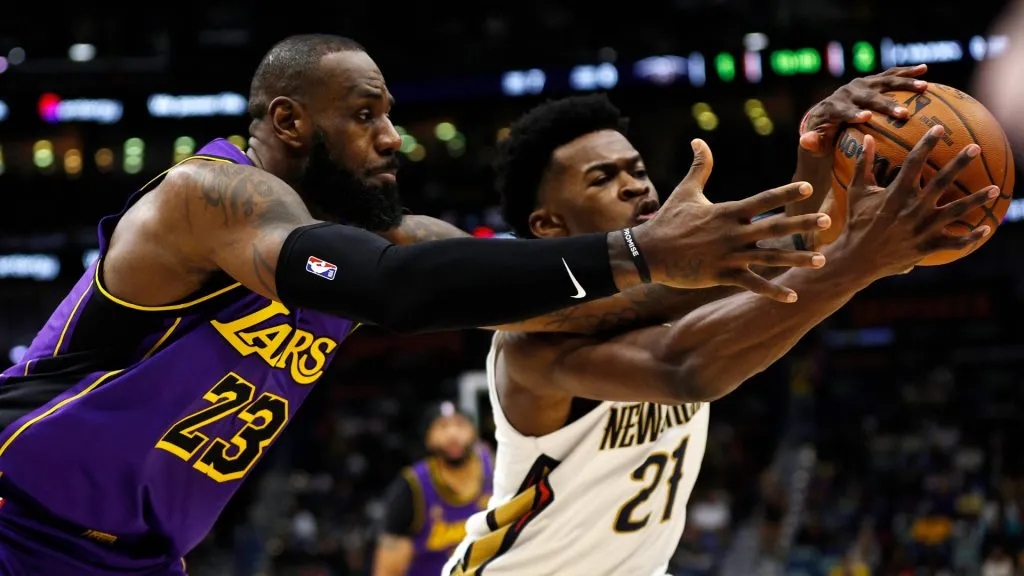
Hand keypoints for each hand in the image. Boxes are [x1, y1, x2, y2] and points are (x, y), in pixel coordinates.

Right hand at [631, 139, 831, 302]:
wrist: (648, 252)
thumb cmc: (667, 220)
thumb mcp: (685, 191)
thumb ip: (699, 167)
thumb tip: (699, 140)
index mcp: (727, 212)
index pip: (762, 200)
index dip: (786, 194)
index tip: (808, 189)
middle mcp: (733, 233)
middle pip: (774, 227)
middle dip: (802, 223)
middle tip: (827, 220)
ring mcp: (729, 256)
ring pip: (769, 257)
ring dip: (796, 258)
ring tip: (820, 260)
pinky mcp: (721, 275)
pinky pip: (753, 284)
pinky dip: (773, 291)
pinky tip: (793, 296)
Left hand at [799, 64, 929, 155]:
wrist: (825, 114)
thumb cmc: (822, 134)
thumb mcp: (814, 141)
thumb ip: (811, 142)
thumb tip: (806, 141)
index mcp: (834, 108)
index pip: (843, 111)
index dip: (853, 113)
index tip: (866, 117)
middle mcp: (848, 92)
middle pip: (868, 98)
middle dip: (885, 106)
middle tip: (903, 115)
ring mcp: (861, 84)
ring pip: (884, 82)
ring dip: (905, 84)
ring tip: (924, 86)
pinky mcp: (872, 81)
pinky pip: (892, 75)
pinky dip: (908, 72)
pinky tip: (925, 69)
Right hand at [831, 125, 997, 277]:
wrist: (858, 258)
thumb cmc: (857, 222)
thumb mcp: (857, 192)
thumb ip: (863, 164)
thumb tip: (866, 138)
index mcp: (897, 193)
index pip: (915, 161)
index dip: (927, 143)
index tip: (939, 128)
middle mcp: (913, 208)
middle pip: (942, 181)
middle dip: (960, 162)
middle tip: (975, 147)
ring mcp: (923, 228)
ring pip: (956, 211)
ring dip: (976, 199)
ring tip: (994, 188)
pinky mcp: (927, 246)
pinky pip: (954, 242)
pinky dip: (971, 238)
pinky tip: (986, 229)